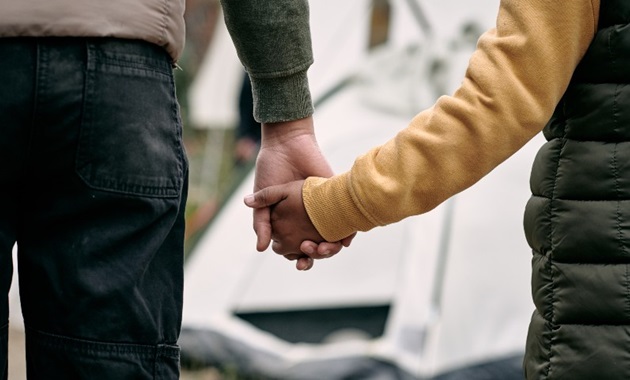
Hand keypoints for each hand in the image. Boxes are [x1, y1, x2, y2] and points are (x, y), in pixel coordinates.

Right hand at [252, 116, 348, 262]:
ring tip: (323, 248)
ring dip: (330, 250)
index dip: (300, 259)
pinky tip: (343, 241)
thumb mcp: (263, 198)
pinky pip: (347, 222)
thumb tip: (260, 248)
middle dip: (315, 256)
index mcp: (289, 222)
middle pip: (316, 248)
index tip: (299, 261)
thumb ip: (261, 223)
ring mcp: (323, 211)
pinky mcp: (335, 199)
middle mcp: (307, 220)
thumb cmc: (271, 170)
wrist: (287, 146)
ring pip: (332, 239)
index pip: (298, 249)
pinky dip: (347, 235)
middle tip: (310, 251)